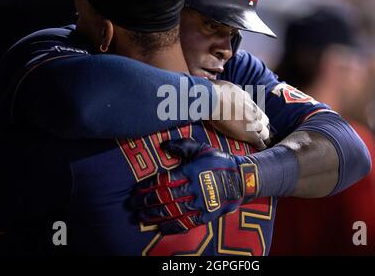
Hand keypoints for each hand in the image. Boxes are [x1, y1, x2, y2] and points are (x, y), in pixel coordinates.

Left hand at [130, 139, 258, 233]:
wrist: (242, 179)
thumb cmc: (219, 162)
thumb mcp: (202, 149)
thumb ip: (182, 146)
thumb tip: (163, 145)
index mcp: (192, 171)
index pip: (165, 181)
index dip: (149, 187)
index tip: (137, 190)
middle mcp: (195, 189)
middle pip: (165, 198)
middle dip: (146, 202)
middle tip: (132, 204)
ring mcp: (201, 204)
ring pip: (173, 212)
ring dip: (154, 215)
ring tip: (140, 216)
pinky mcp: (206, 216)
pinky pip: (186, 224)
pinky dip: (171, 227)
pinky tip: (159, 228)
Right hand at [208, 80, 269, 149]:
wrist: (214, 100)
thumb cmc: (214, 92)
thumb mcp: (224, 86)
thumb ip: (228, 91)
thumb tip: (222, 87)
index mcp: (247, 99)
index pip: (256, 110)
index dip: (255, 116)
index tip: (253, 120)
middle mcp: (253, 110)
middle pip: (264, 120)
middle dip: (262, 126)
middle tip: (259, 132)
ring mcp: (253, 122)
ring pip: (264, 132)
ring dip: (263, 137)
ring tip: (263, 143)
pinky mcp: (250, 133)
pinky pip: (260, 142)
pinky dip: (260, 145)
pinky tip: (260, 148)